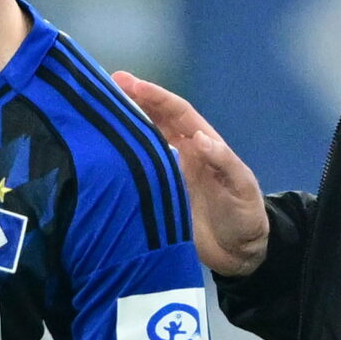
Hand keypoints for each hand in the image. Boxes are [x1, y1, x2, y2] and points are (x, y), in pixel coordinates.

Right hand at [112, 73, 270, 276]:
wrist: (238, 254)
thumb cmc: (245, 217)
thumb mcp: (243, 188)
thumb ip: (225, 163)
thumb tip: (199, 138)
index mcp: (203, 146)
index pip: (176, 113)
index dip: (155, 96)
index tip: (131, 84)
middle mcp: (182, 154)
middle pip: (154, 120)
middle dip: (132, 101)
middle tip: (104, 84)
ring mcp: (167, 174)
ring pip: (142, 142)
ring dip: (122, 126)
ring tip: (95, 111)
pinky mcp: (157, 195)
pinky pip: (136, 173)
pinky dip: (120, 160)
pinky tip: (100, 153)